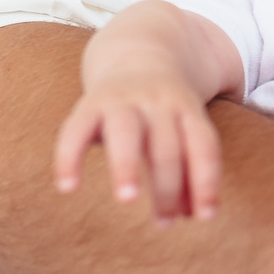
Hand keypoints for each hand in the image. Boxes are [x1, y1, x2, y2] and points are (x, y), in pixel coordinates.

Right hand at [51, 72, 223, 218]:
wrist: (137, 49)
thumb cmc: (165, 109)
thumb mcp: (185, 127)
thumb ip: (191, 167)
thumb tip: (192, 215)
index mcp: (187, 109)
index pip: (203, 146)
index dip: (205, 182)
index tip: (205, 217)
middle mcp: (157, 102)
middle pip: (166, 145)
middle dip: (167, 186)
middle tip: (164, 224)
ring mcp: (123, 100)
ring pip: (126, 131)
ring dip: (128, 165)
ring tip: (127, 199)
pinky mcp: (89, 103)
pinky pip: (76, 129)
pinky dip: (70, 157)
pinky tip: (67, 188)